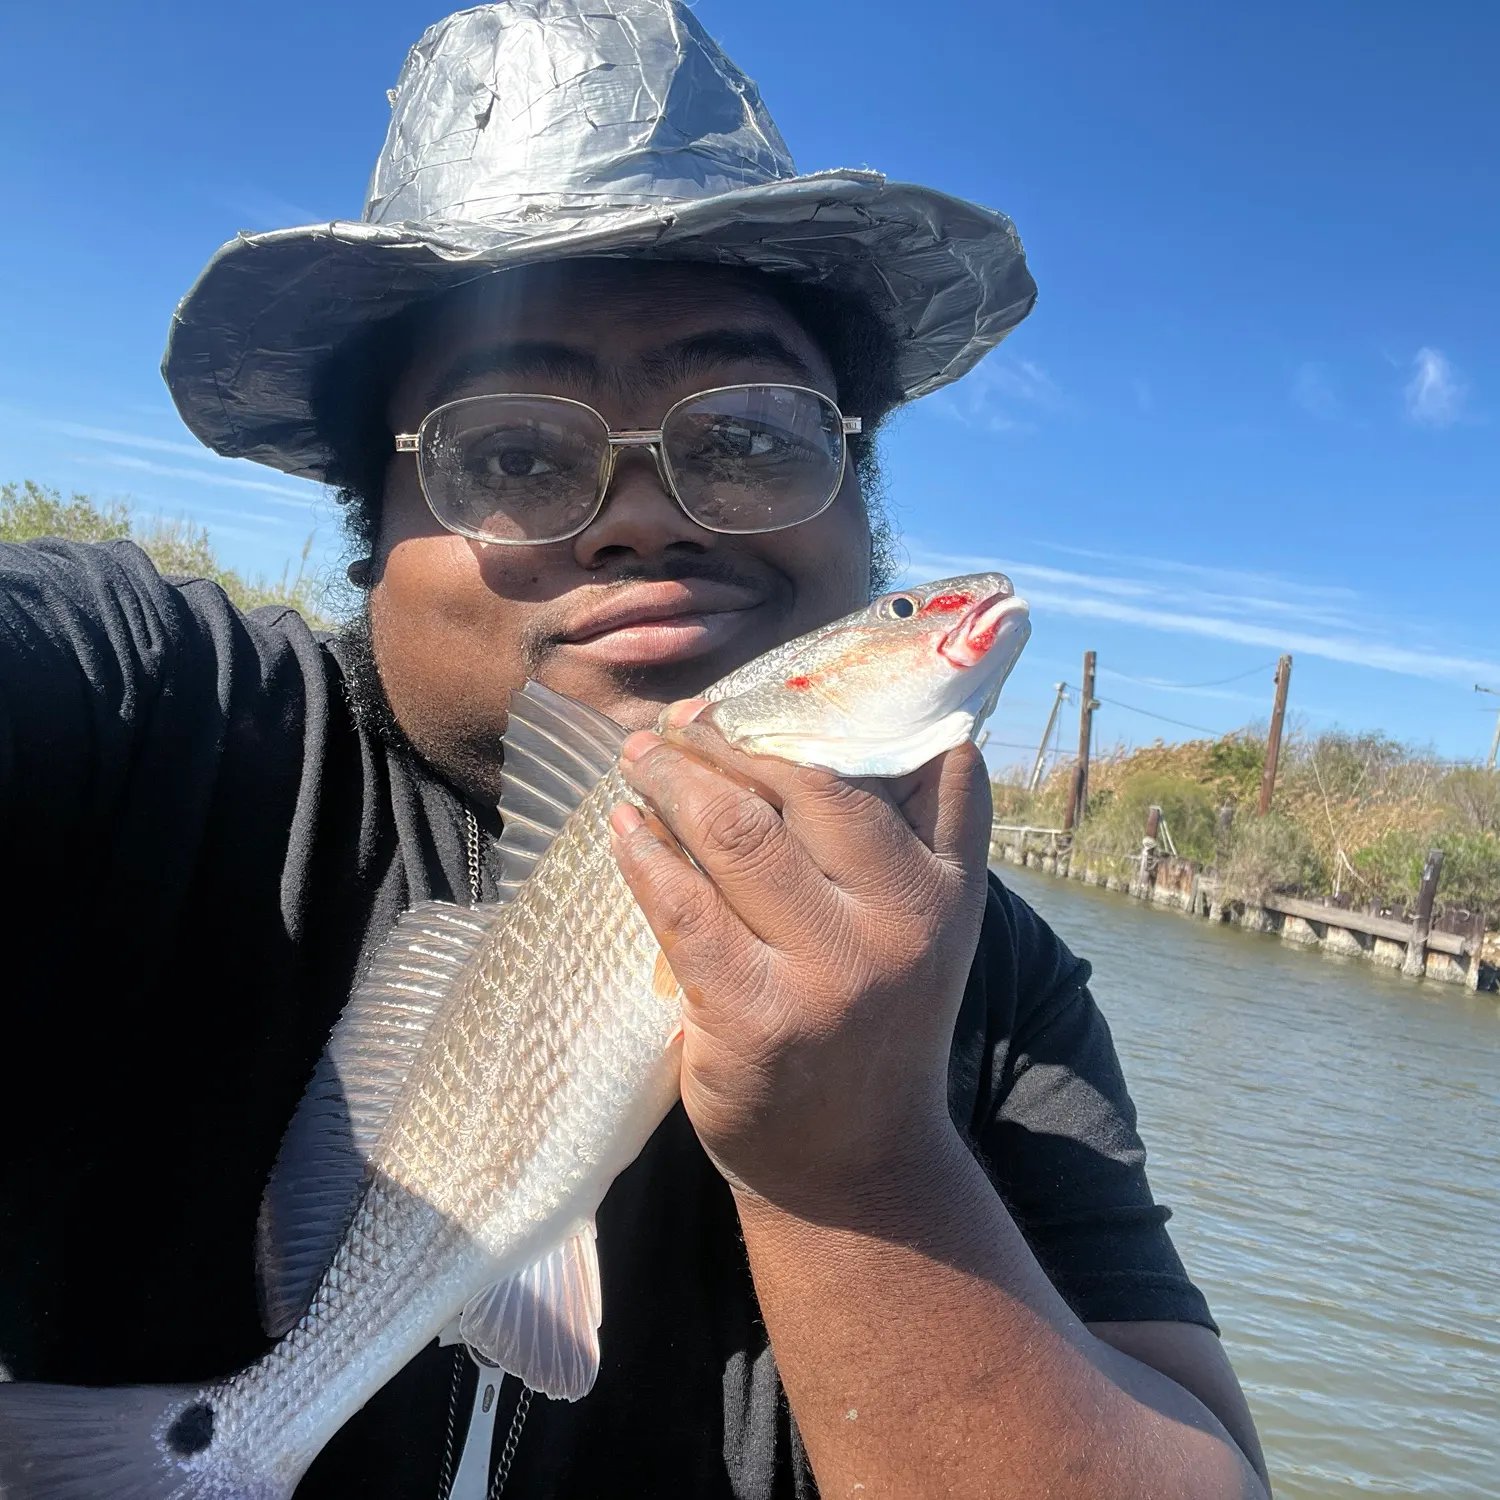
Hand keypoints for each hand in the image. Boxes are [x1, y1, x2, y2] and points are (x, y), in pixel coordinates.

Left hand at [609, 703, 992, 1210]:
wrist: (854, 1164)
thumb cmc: (878, 1023)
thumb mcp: (931, 927)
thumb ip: (922, 834)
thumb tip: (854, 723)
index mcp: (946, 888)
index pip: (899, 764)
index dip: (823, 714)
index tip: (762, 693)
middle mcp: (899, 922)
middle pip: (803, 786)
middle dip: (729, 740)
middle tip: (681, 720)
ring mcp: (828, 973)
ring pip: (737, 832)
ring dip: (675, 778)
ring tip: (641, 756)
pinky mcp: (756, 1018)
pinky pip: (683, 906)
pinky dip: (644, 854)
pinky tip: (622, 829)